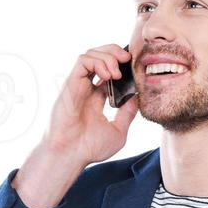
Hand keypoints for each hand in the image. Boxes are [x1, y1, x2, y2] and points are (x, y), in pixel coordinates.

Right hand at [46, 43, 138, 164]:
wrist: (71, 154)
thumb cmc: (89, 148)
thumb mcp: (118, 131)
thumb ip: (127, 113)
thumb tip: (137, 97)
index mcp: (97, 99)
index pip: (109, 72)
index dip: (121, 65)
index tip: (134, 69)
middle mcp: (87, 89)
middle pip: (100, 58)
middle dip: (115, 53)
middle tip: (128, 59)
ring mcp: (78, 86)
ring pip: (91, 54)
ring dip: (108, 56)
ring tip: (117, 72)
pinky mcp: (71, 83)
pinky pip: (83, 61)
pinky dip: (97, 61)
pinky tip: (108, 75)